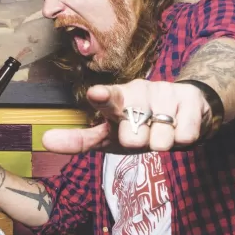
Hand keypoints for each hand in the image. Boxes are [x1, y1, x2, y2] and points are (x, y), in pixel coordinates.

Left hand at [40, 79, 209, 153]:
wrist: (186, 113)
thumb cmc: (141, 126)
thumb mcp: (110, 135)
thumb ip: (79, 140)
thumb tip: (44, 140)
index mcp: (118, 99)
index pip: (109, 99)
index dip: (103, 97)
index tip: (96, 94)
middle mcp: (140, 91)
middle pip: (135, 135)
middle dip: (139, 143)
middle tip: (143, 134)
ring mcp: (166, 92)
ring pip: (161, 139)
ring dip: (162, 142)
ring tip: (163, 132)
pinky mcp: (190, 99)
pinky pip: (186, 135)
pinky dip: (182, 139)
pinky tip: (181, 126)